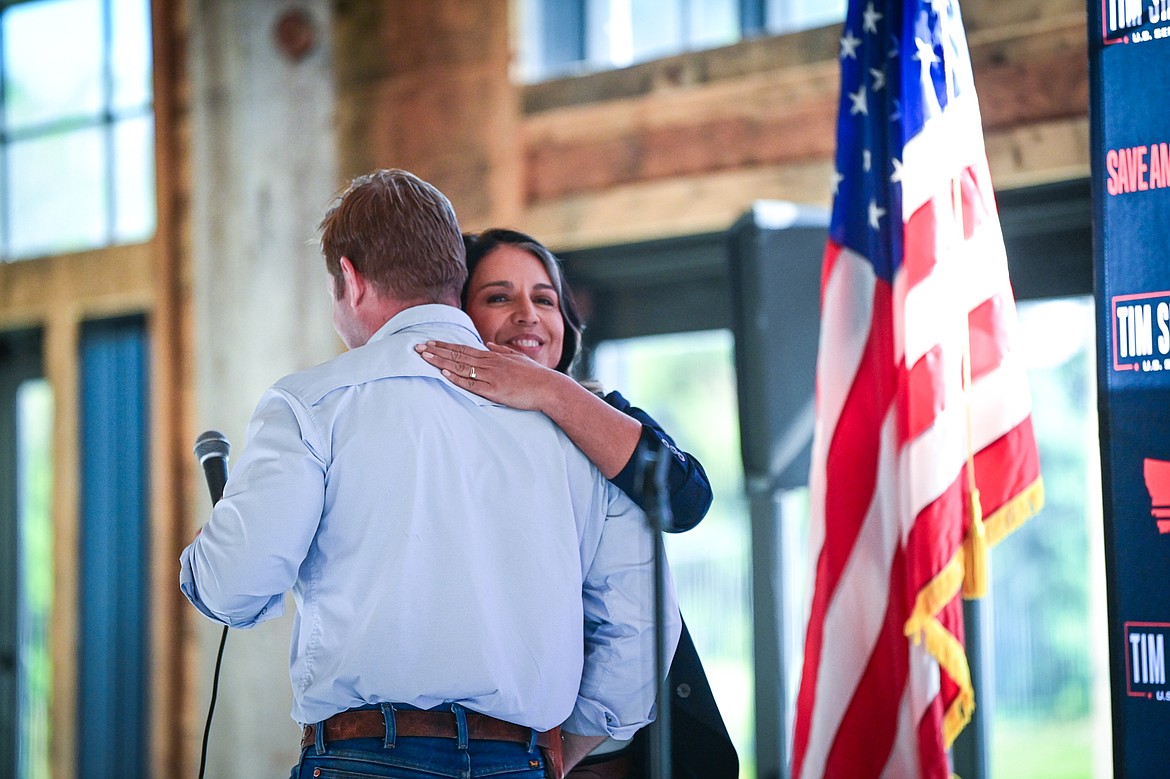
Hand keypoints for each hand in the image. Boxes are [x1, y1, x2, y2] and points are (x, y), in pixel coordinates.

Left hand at [414, 340, 567, 410]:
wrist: (548, 388)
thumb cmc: (534, 375)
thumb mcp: (517, 358)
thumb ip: (501, 351)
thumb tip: (488, 344)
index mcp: (493, 356)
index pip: (464, 349)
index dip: (445, 346)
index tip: (430, 343)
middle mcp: (489, 363)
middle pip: (458, 355)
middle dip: (437, 351)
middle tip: (418, 347)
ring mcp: (491, 376)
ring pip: (461, 367)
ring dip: (441, 361)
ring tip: (424, 357)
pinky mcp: (494, 390)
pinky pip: (471, 384)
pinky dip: (457, 378)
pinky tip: (444, 374)